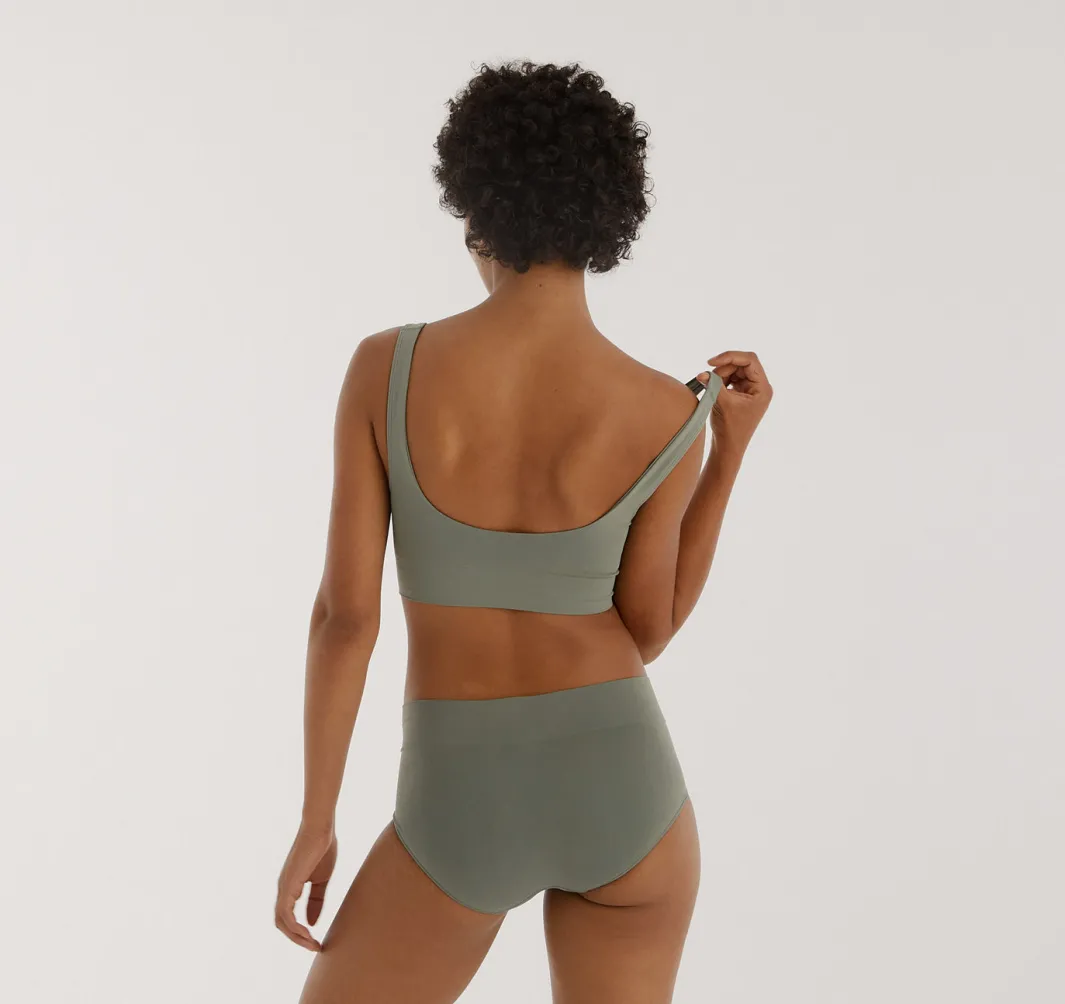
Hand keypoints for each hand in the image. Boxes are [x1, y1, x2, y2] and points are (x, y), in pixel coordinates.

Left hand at [275, 825, 336, 950]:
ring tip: (313, 944)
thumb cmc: (322, 848)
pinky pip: (285, 913)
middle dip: (297, 939)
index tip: (317, 941)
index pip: (288, 917)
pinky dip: (295, 927)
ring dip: (297, 937)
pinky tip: (308, 932)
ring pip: (281, 922)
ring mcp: (283, 887)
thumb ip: (315, 900)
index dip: (300, 931)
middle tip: (315, 947)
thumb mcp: (321, 880)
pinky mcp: (288, 884)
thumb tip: (311, 923)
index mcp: (290, 887)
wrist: (320, 828)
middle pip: (281, 923)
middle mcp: (283, 889)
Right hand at [694, 350, 772, 457]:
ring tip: (711, 388)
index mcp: (762, 388)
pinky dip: (720, 381)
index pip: (749, 360)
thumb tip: (701, 373)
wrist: (728, 447)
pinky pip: (730, 379)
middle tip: (709, 379)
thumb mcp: (722, 403)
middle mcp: (759, 386)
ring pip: (734, 370)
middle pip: (741, 364)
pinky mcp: (741, 393)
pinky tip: (713, 390)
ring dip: (720, 375)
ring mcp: (750, 389)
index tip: (712, 362)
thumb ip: (713, 385)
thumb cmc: (730, 429)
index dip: (730, 357)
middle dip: (723, 369)